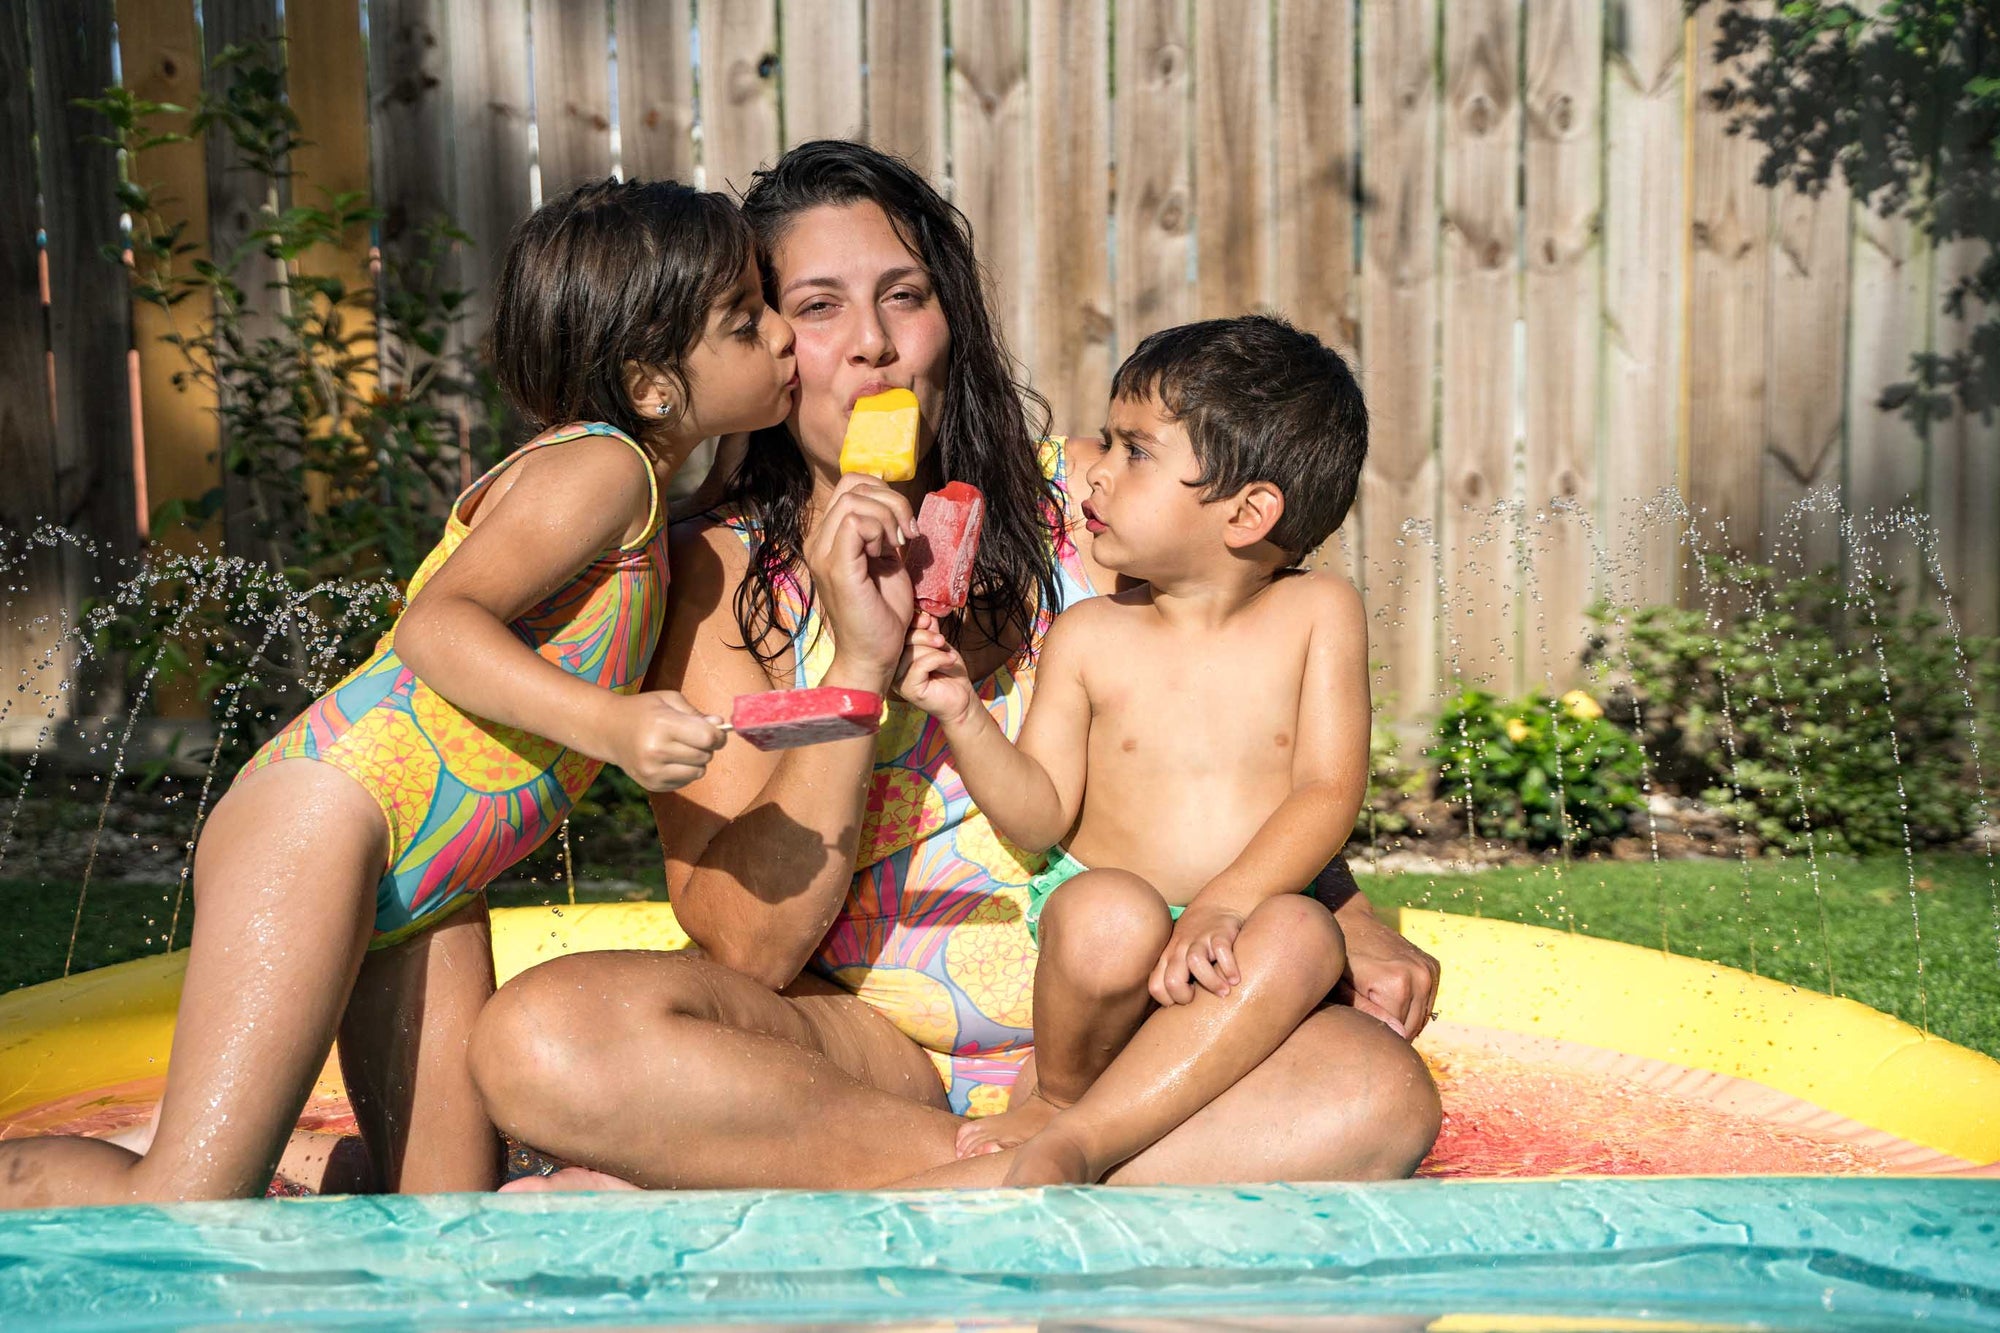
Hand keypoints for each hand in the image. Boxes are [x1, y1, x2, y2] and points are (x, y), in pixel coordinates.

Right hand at [603, 690, 728, 791]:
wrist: (609, 730)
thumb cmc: (644, 710)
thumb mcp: (669, 700)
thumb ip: (696, 714)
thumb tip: (720, 725)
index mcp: (662, 725)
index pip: (707, 738)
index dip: (719, 735)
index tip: (717, 731)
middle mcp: (656, 751)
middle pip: (705, 756)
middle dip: (707, 746)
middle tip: (694, 737)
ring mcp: (652, 771)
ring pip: (699, 772)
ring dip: (697, 761)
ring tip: (681, 748)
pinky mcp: (652, 784)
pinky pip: (686, 782)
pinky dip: (685, 771)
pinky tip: (671, 759)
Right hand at [803, 473, 917, 683]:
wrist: (874, 654)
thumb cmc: (882, 613)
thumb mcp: (885, 560)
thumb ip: (882, 530)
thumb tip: (894, 502)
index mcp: (828, 538)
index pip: (850, 485)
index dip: (883, 495)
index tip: (903, 528)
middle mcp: (818, 542)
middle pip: (852, 484)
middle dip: (891, 500)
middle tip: (907, 533)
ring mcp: (822, 553)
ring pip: (855, 499)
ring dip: (888, 516)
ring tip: (898, 545)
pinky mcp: (835, 565)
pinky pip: (857, 521)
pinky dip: (881, 530)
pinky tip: (889, 553)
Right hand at [895, 612, 979, 724]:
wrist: (962, 697)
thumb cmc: (948, 671)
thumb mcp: (938, 644)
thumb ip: (928, 630)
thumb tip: (922, 612)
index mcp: (895, 655)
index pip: (896, 633)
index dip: (912, 622)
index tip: (928, 621)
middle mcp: (891, 667)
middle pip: (901, 641)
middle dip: (925, 636)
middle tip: (941, 641)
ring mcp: (897, 679)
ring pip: (911, 653)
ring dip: (934, 649)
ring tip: (948, 654)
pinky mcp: (908, 689)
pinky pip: (919, 665)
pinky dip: (938, 658)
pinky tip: (949, 660)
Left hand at [1148, 906, 1245, 1005]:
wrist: (1217, 905)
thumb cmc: (1197, 940)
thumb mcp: (1179, 955)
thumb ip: (1173, 976)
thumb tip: (1172, 1012)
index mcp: (1167, 958)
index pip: (1156, 987)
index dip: (1169, 1001)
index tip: (1185, 1002)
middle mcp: (1180, 949)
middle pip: (1172, 980)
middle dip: (1185, 997)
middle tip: (1200, 1001)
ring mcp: (1200, 940)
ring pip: (1195, 964)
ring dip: (1211, 983)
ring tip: (1224, 992)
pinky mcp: (1221, 933)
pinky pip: (1222, 952)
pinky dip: (1230, 968)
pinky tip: (1236, 979)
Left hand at [1333, 896, 1440, 1040]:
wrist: (1351, 920)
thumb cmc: (1340, 958)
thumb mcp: (1343, 988)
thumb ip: (1367, 1013)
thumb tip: (1399, 1035)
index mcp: (1398, 984)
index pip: (1397, 1033)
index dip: (1375, 1033)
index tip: (1359, 1023)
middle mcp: (1420, 976)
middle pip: (1411, 1027)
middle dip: (1389, 1029)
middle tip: (1366, 1015)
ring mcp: (1429, 969)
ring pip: (1421, 1018)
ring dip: (1402, 1019)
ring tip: (1376, 1005)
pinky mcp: (1433, 966)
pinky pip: (1426, 1003)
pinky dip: (1411, 1006)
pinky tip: (1390, 996)